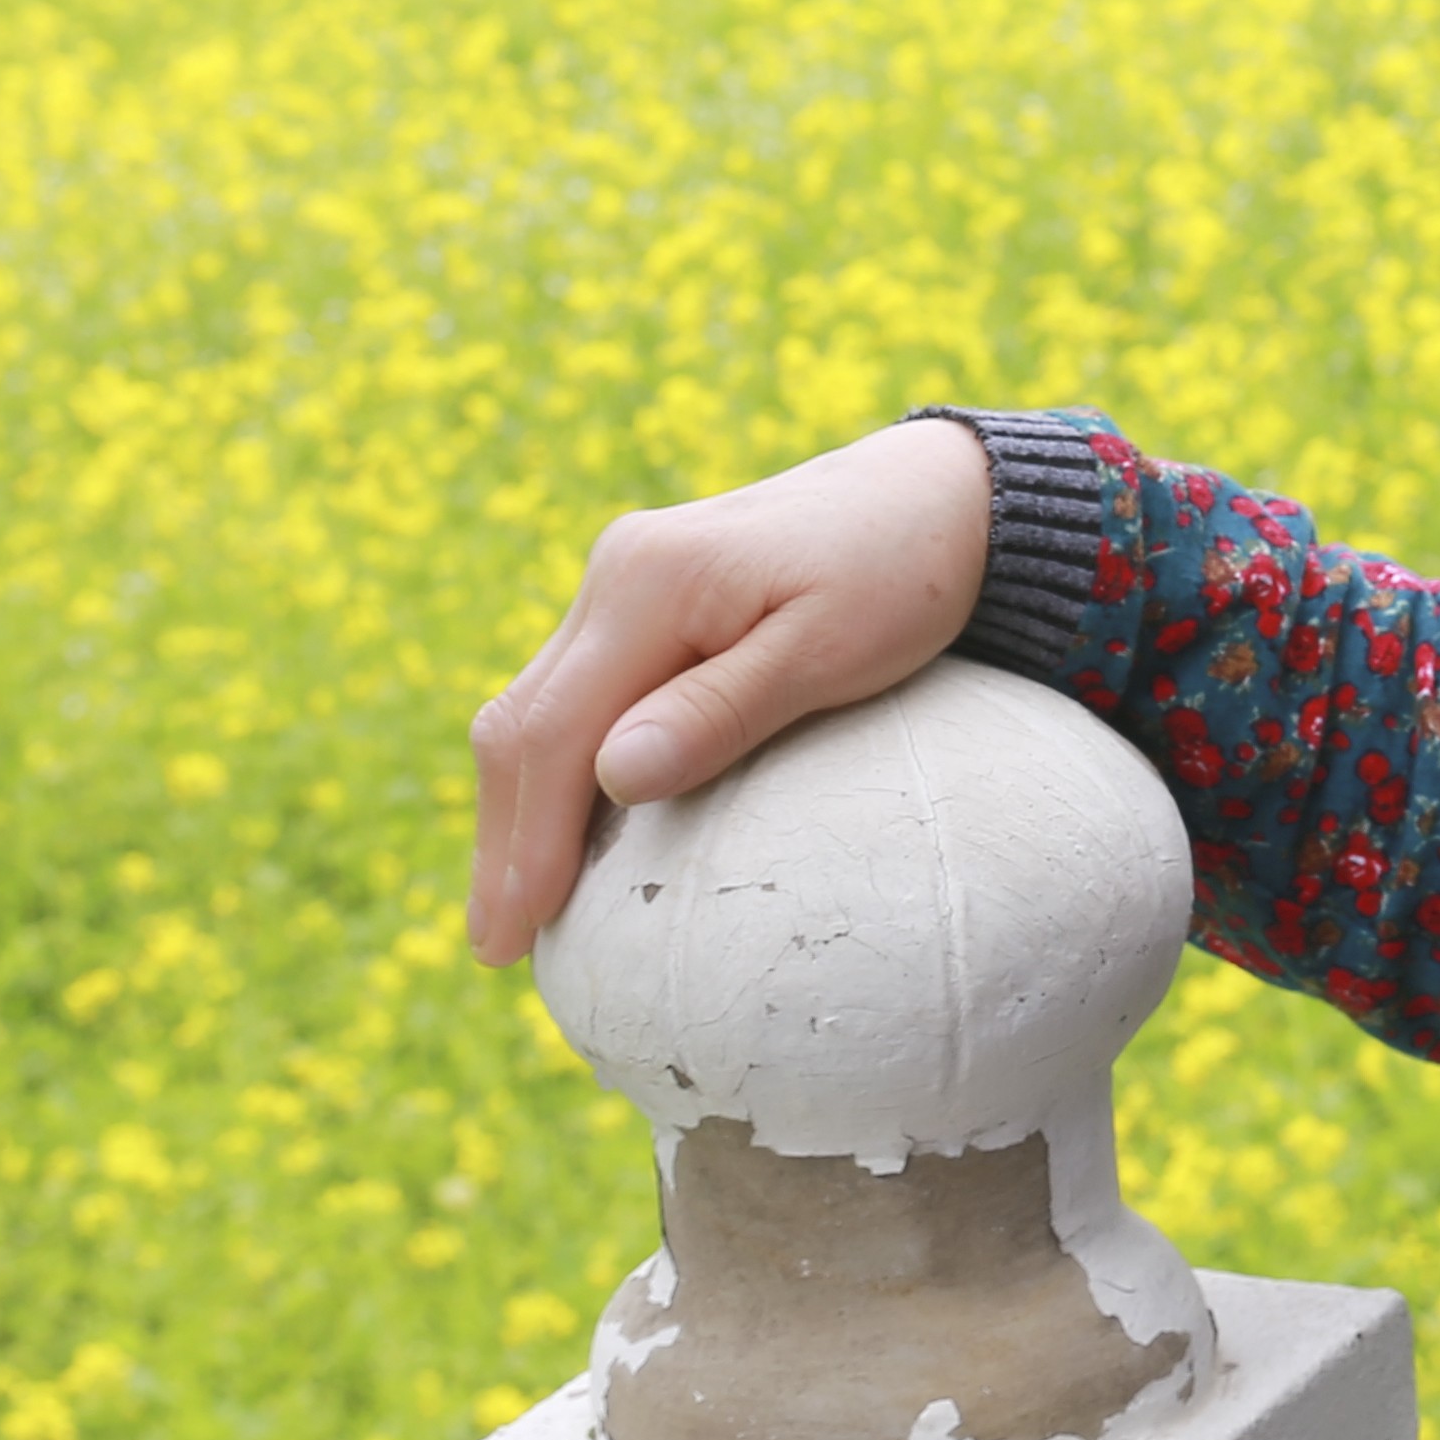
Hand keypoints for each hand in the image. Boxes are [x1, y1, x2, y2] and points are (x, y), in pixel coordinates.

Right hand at [463, 414, 994, 965]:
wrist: (944, 494)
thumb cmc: (903, 575)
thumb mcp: (830, 649)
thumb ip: (721, 710)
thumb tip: (614, 776)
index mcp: (651, 581)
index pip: (557, 730)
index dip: (532, 838)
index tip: (520, 929)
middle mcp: (617, 571)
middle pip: (522, 722)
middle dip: (503, 838)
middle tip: (494, 946)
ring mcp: (626, 580)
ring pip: (537, 708)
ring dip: (520, 807)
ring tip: (515, 911)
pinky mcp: (648, 596)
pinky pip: (576, 692)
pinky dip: (557, 768)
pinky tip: (568, 832)